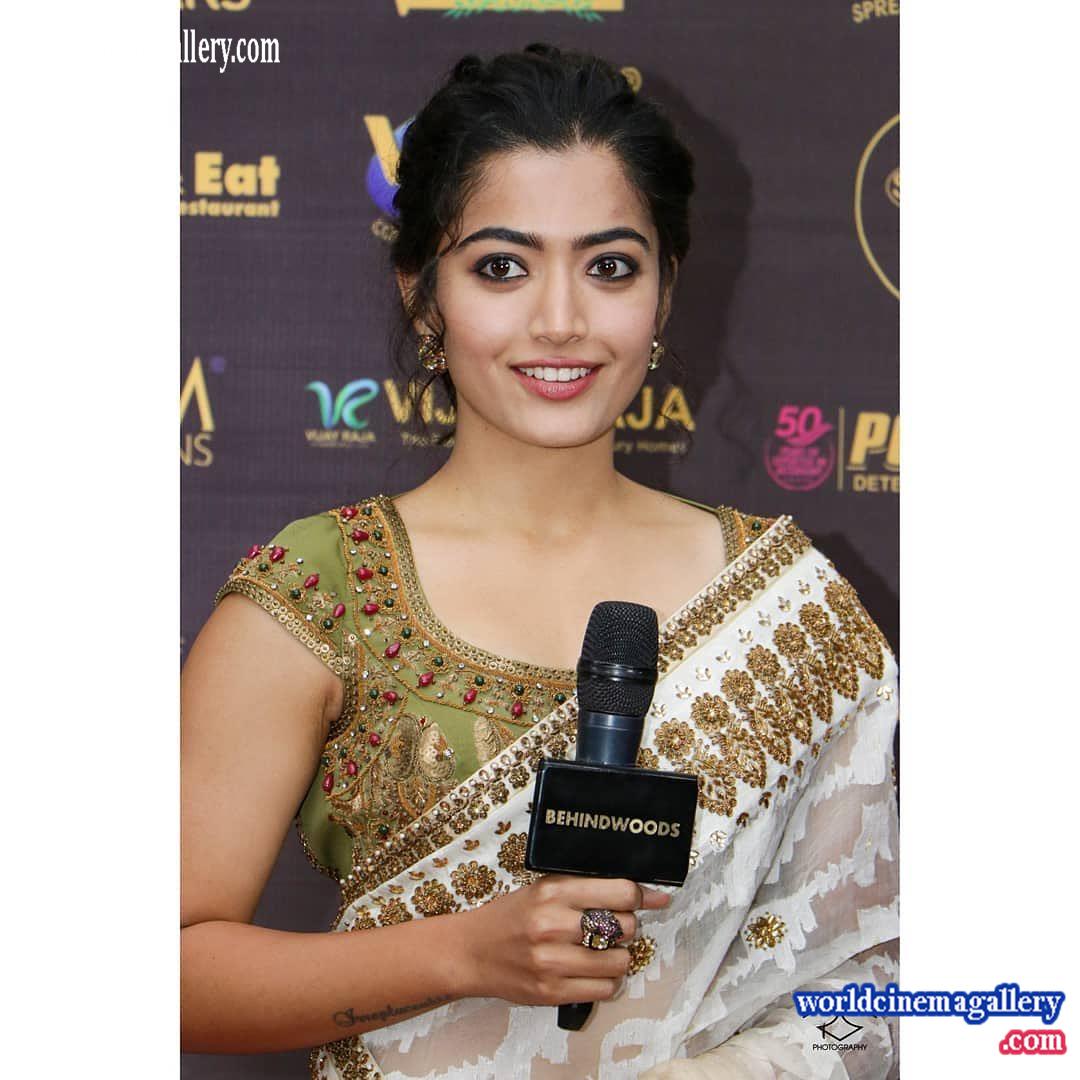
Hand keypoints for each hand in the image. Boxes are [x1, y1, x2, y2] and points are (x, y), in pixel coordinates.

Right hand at [455, 874, 671, 1005]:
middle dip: (627, 925)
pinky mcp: (551, 992)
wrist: (472, 951)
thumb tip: (650, 893)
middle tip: (612, 924)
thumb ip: (590, 888)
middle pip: (625, 927)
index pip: (620, 892)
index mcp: (554, 891)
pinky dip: (606, 980)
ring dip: (618, 956)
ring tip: (600, 949)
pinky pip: (605, 989)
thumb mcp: (545, 888)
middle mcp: (553, 925)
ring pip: (620, 961)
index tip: (650, 898)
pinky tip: (590, 970)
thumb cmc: (513, 916)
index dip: (641, 895)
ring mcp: (552, 962)